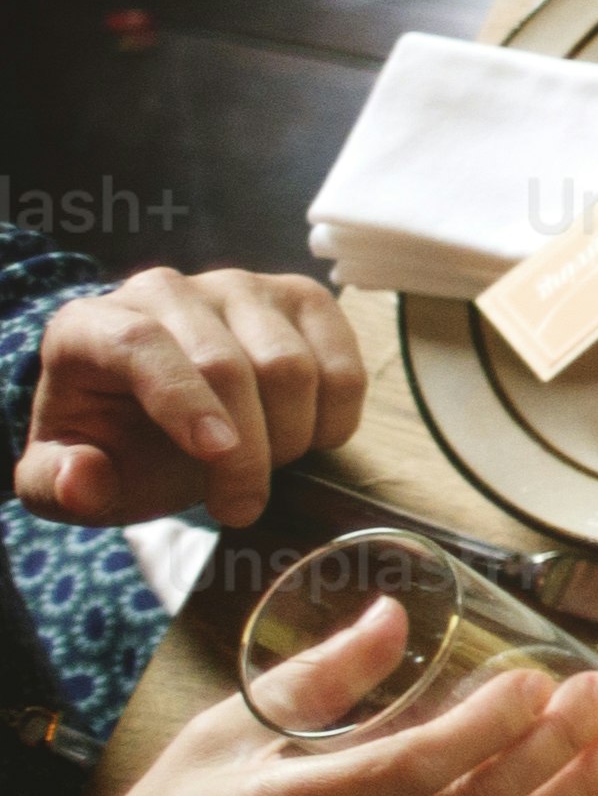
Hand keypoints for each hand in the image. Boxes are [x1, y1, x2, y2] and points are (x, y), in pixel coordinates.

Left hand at [23, 265, 362, 525]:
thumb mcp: (60, 476)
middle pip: (230, 364)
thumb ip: (57, 481)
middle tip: (239, 508)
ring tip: (263, 470)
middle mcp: (166, 291)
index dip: (183, 399)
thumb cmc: (112, 443)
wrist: (158, 415)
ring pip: (291, 366)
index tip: (214, 455)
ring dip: (289, 438)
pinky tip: (304, 439)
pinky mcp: (301, 300)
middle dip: (247, 451)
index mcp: (91, 326)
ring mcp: (241, 288)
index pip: (142, 345)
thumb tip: (84, 478)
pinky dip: (334, 418)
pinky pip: (342, 364)